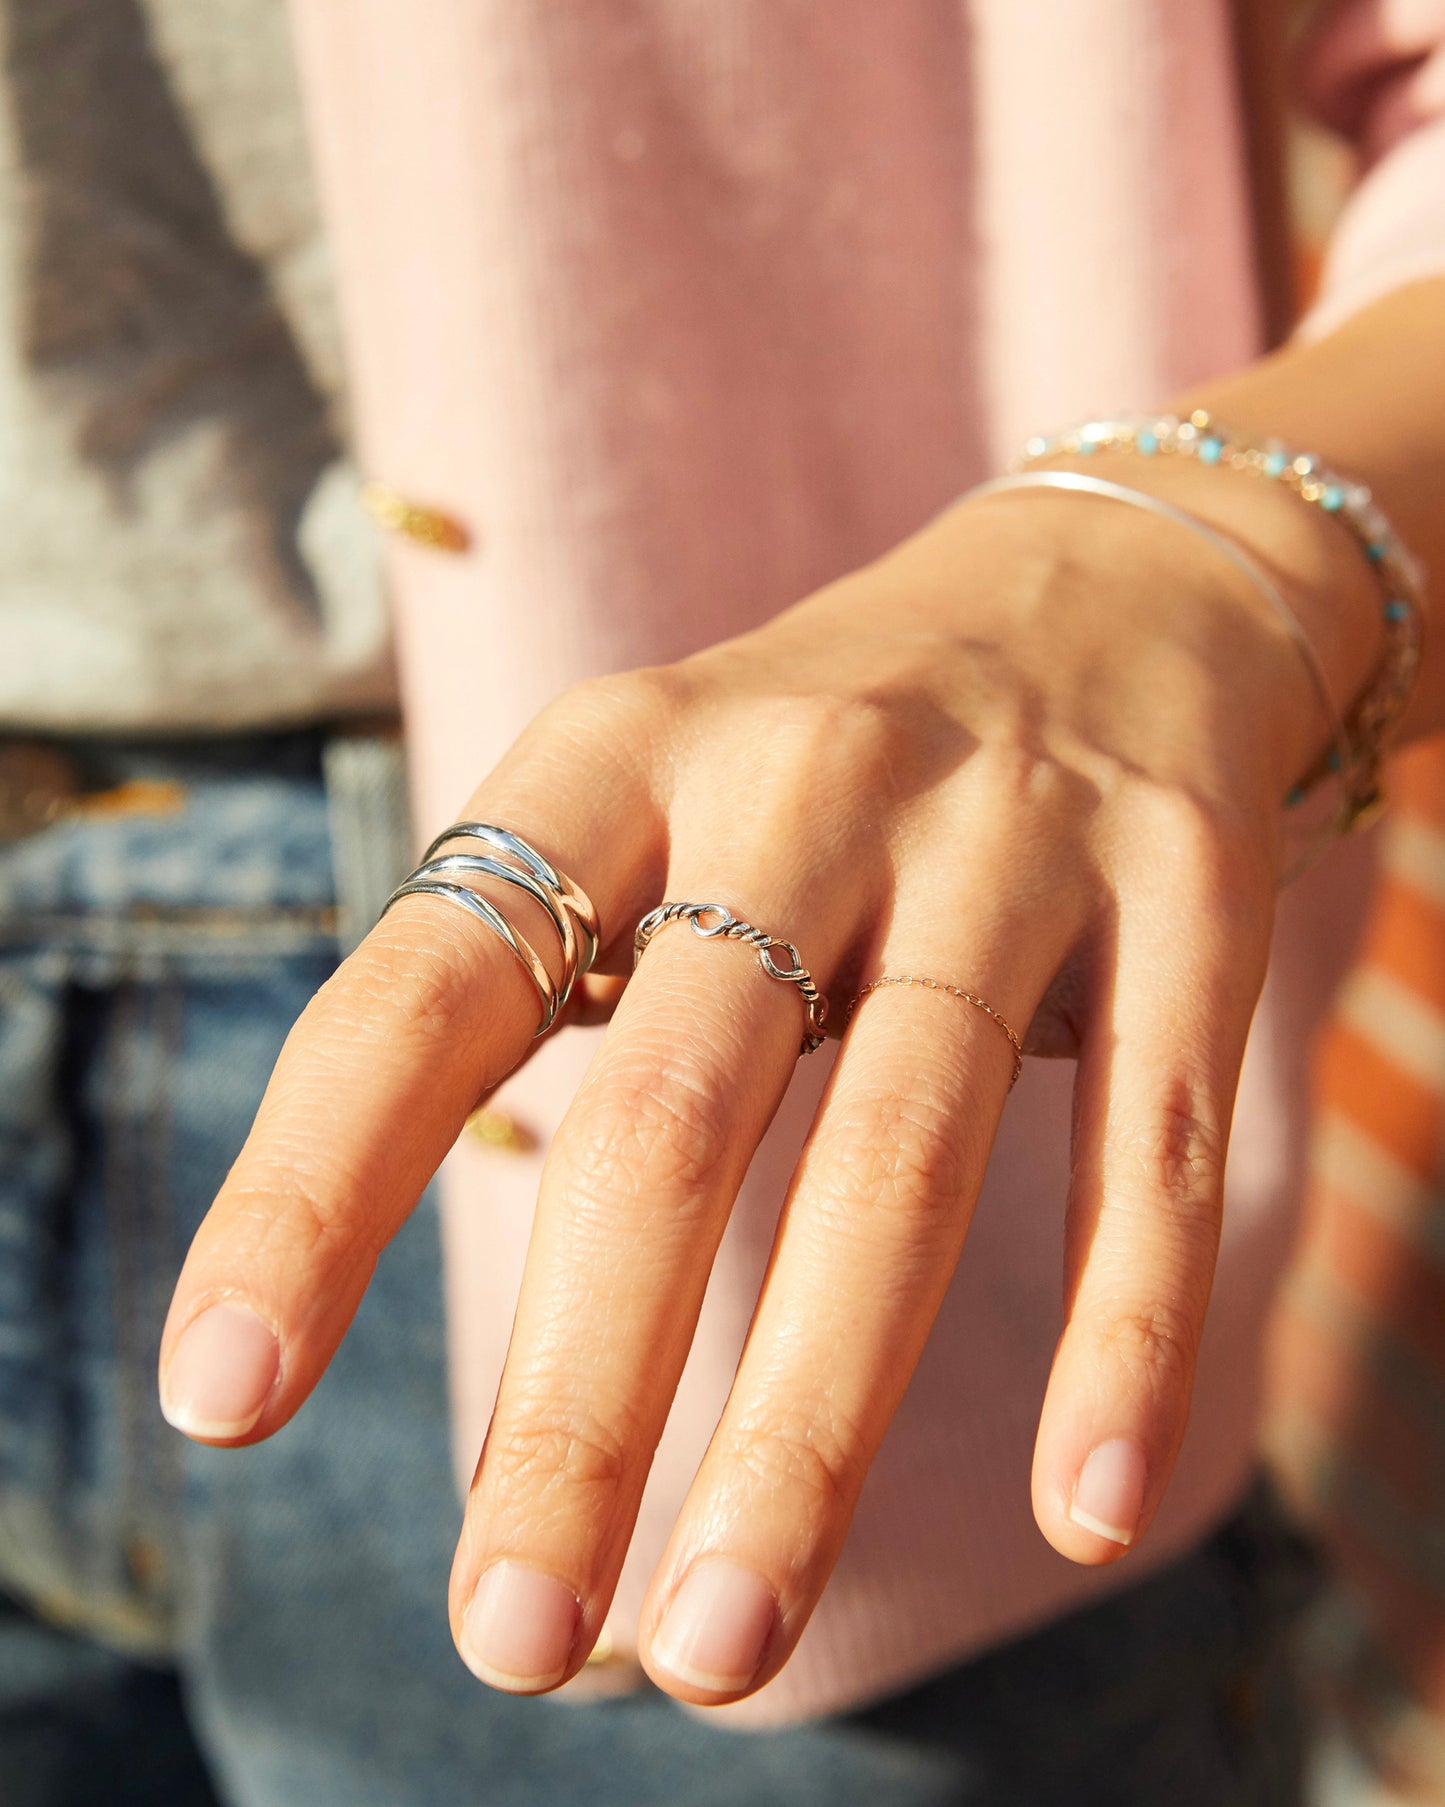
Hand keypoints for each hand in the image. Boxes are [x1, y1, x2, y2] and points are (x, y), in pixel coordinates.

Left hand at [158, 478, 1363, 1703]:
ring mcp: (1003, 827)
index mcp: (613, 759)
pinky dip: (1121, 1328)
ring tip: (733, 1637)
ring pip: (903, 1149)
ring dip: (811, 1417)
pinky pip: (1149, 1134)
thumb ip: (542, 983)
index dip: (310, 1195)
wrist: (1105, 581)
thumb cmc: (822, 754)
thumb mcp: (648, 796)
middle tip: (515, 1636)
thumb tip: (419, 1294)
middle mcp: (797, 777)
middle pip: (670, 1118)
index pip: (422, 988)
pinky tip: (1081, 1507)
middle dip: (583, 1396)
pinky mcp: (1184, 885)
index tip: (226, 1405)